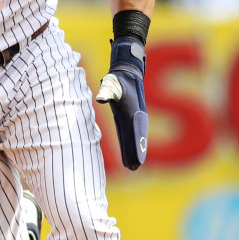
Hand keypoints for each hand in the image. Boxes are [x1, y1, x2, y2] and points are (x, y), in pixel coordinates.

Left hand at [95, 35, 147, 170]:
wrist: (127, 71)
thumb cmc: (117, 78)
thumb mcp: (111, 83)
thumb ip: (107, 91)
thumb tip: (100, 99)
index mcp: (132, 111)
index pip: (135, 133)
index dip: (136, 147)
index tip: (138, 160)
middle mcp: (134, 117)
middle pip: (135, 138)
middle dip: (135, 152)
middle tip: (134, 167)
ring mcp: (132, 118)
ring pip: (132, 138)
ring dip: (133, 151)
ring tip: (132, 167)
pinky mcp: (126, 118)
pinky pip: (128, 134)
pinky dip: (129, 145)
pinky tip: (128, 155)